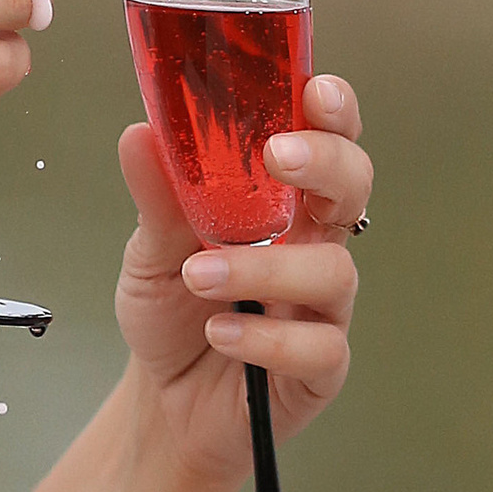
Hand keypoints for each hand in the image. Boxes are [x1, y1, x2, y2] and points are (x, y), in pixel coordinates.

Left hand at [114, 75, 368, 491]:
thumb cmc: (173, 311)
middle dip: (327, 164)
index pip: (325, 142)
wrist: (165, 399)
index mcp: (283, 202)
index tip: (315, 92)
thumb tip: (139, 133)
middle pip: (353, 187)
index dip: (334, 113)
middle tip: (278, 157)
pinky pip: (319, 346)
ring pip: (334, 270)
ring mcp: (323, 306)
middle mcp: (313, 245)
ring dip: (264, 269)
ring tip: (199, 275)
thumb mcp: (150, 249)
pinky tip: (220, 333)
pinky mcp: (321, 367)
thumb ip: (157, 196)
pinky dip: (265, 339)